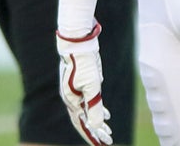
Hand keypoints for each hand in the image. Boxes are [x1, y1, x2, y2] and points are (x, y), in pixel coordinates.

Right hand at [56, 22, 111, 144]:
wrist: (78, 44)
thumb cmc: (84, 64)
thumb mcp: (92, 86)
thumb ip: (94, 106)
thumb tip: (96, 126)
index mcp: (72, 101)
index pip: (82, 124)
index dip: (92, 136)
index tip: (102, 144)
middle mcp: (73, 99)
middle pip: (84, 121)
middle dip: (96, 132)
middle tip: (108, 141)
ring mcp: (77, 92)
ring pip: (88, 112)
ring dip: (97, 123)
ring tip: (108, 132)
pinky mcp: (84, 85)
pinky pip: (90, 102)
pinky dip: (98, 110)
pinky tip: (106, 115)